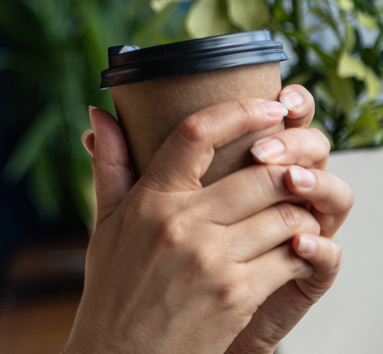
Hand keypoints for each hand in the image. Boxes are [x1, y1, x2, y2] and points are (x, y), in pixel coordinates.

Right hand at [64, 87, 350, 353]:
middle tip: (294, 171)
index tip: (270, 106)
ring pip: (284, 215)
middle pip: (259, 174)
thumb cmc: (113, 287)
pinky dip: (301, 252)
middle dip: (287, 171)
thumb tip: (99, 114)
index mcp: (148, 200)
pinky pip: (291, 257)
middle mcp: (180, 224)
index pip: (195, 134)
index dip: (239, 110)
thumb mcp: (104, 224)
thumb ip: (109, 165)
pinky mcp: (237, 295)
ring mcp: (210, 260)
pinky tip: (291, 252)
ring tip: (292, 216)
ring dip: (298, 215)